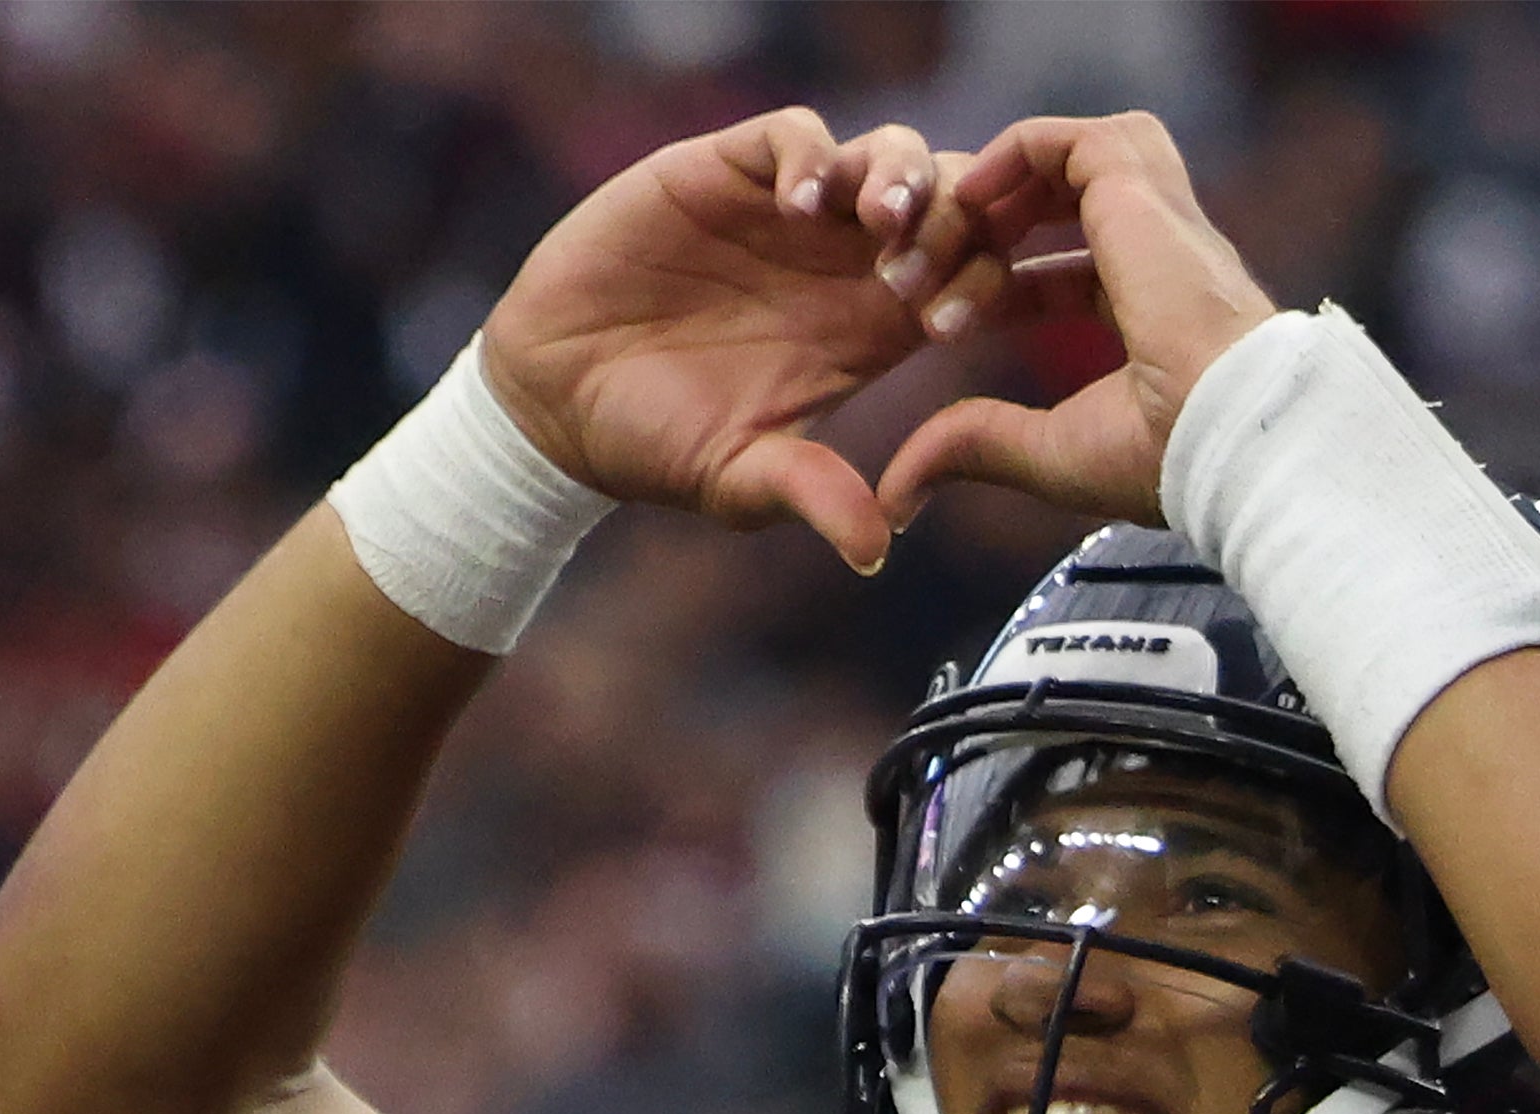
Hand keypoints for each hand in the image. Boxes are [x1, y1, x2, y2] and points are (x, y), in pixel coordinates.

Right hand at [480, 109, 979, 572]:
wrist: (554, 400)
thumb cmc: (656, 445)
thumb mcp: (740, 480)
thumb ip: (809, 495)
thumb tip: (874, 551)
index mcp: (873, 328)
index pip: (971, 280)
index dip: (985, 288)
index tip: (951, 328)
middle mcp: (845, 261)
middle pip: (950, 203)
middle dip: (957, 222)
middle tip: (916, 271)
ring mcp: (788, 212)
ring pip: (888, 154)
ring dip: (901, 176)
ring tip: (880, 221)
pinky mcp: (724, 173)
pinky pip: (794, 135)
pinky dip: (811, 154)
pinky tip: (799, 203)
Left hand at [876, 113, 1278, 530]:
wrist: (1227, 432)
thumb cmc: (1164, 458)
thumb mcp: (1048, 453)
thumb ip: (975, 449)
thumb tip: (896, 498)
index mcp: (1160, 315)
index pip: (1068, 278)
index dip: (996, 290)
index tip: (935, 327)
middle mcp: (1163, 256)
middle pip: (1058, 210)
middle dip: (976, 237)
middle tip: (908, 281)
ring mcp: (1156, 216)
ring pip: (1060, 164)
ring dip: (992, 190)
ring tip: (941, 231)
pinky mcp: (1137, 189)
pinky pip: (1062, 140)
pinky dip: (1007, 155)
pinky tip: (966, 200)